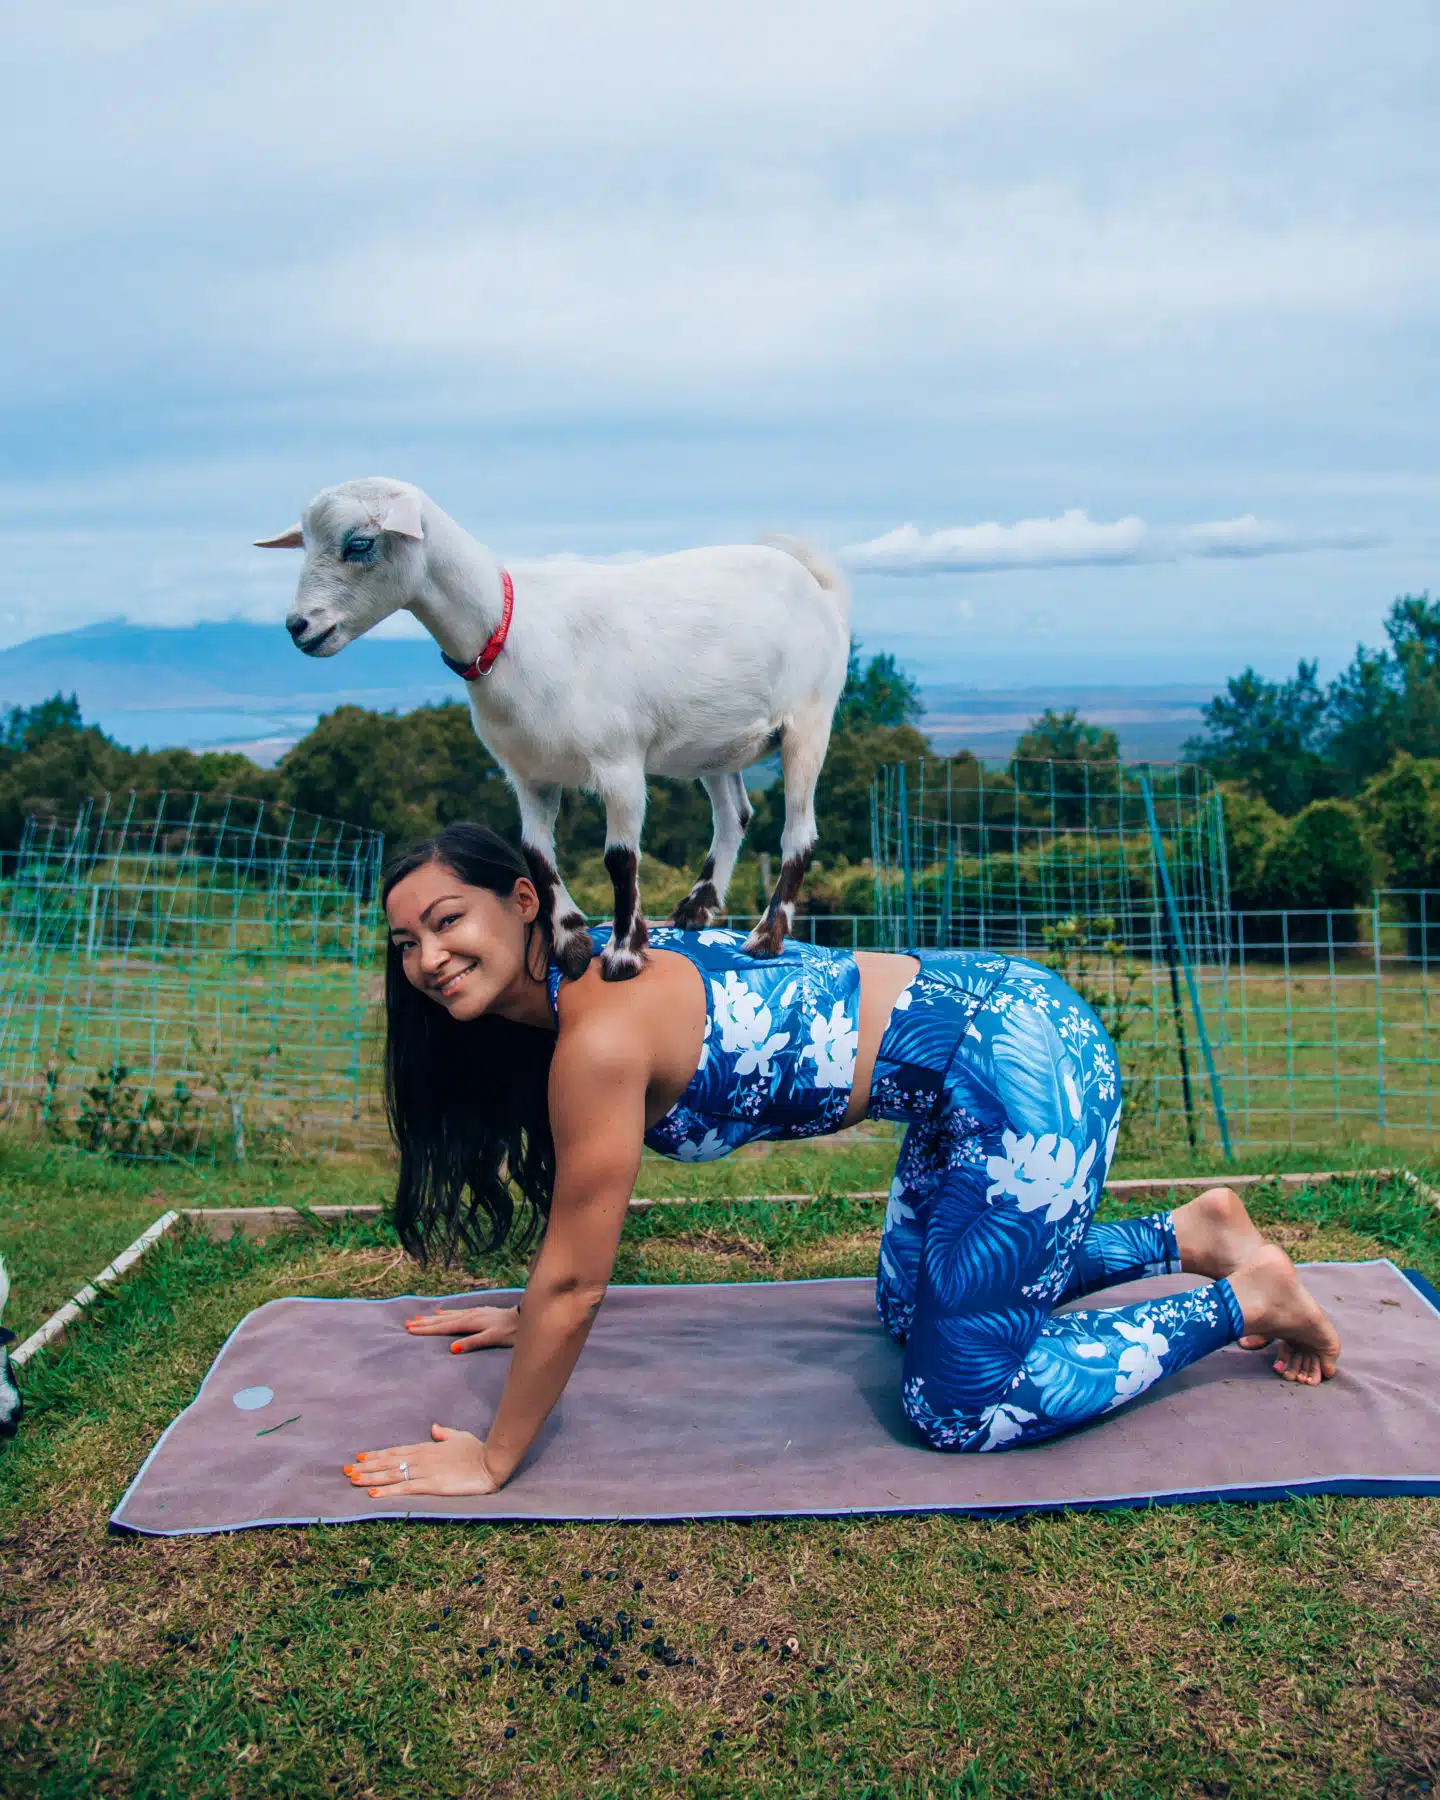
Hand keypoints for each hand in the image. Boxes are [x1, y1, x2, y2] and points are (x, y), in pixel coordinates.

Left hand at [343, 1424, 506, 1496]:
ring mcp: (425, 1471)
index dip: (376, 1455)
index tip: (360, 1457)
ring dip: (370, 1477)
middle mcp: (421, 1458)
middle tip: (345, 1470)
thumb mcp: (459, 1437)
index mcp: (427, 1448)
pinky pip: (404, 1488)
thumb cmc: (477, 1450)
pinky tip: (373, 1494)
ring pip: (391, 1475)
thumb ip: (444, 1434)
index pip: (395, 1452)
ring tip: (352, 1479)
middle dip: (366, 1466)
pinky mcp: (431, 1485)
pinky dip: (387, 1491)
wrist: (490, 1462)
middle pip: (388, 1463)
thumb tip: (434, 1427)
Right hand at [404, 1304, 519, 1352]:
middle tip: (407, 1324)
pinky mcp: (478, 1313)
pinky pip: (456, 1312)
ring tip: (418, 1318)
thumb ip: (472, 1343)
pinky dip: (446, 1313)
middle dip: (424, 1323)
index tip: (410, 1330)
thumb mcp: (492, 1339)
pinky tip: (441, 1312)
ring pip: (447, 1316)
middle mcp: (468, 1315)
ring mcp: (473, 1313)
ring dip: (432, 1318)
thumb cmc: (510, 1331)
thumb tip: (452, 1348)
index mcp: (469, 1323)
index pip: (443, 1327)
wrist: (525, 1318)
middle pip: (442, 1321)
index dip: (426, 1330)